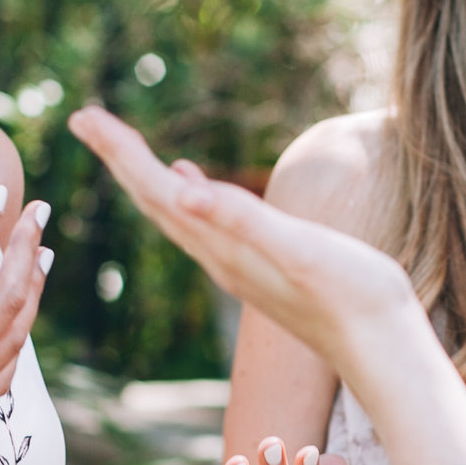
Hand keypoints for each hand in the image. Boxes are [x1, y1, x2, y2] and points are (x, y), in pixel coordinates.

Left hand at [66, 106, 420, 382]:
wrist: (381, 349)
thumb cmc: (352, 296)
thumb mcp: (299, 249)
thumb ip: (243, 220)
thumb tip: (184, 190)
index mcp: (223, 246)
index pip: (158, 190)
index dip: (121, 152)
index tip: (85, 115)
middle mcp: (220, 257)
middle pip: (154, 200)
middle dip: (120, 157)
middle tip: (84, 118)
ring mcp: (238, 264)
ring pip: (175, 213)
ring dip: (145, 177)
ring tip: (122, 146)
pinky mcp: (259, 267)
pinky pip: (205, 224)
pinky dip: (186, 196)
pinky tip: (189, 183)